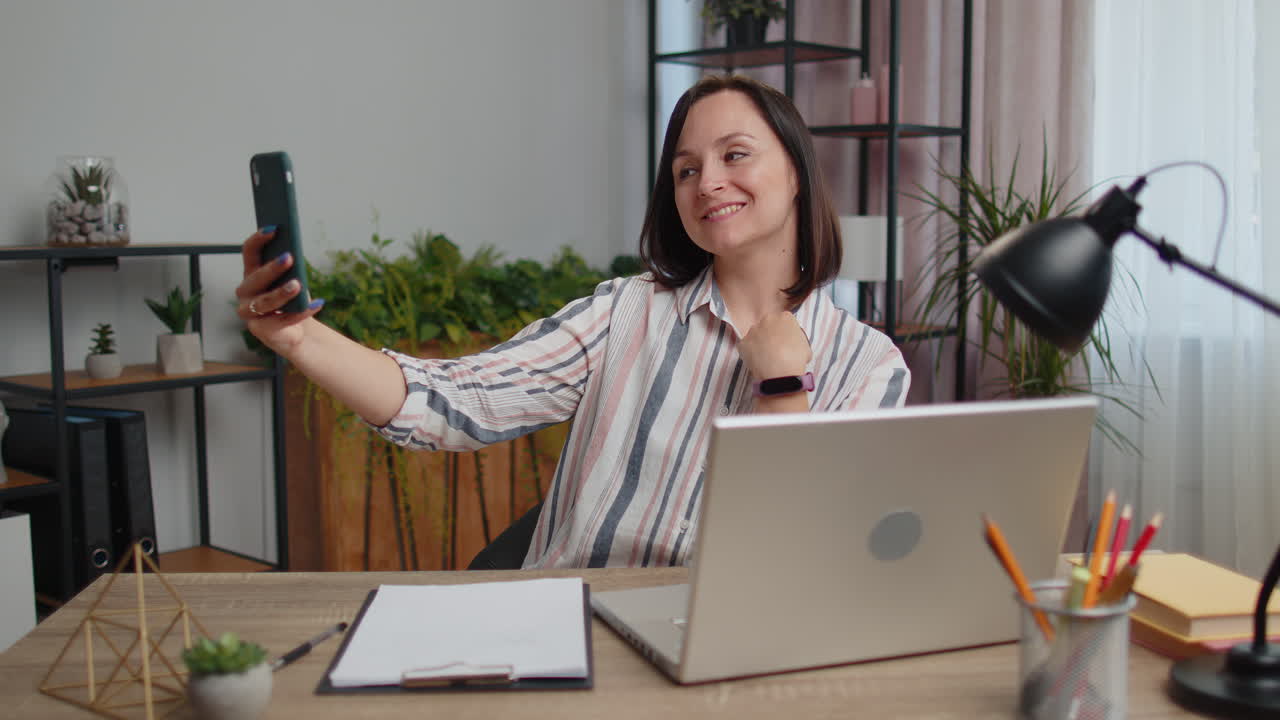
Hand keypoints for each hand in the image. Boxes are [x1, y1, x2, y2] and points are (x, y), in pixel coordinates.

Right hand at [235, 228, 323, 356]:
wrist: (297, 332)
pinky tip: (317, 303)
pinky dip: (302, 312)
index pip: (249, 252)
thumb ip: (290, 268)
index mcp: (251, 273)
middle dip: (272, 268)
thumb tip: (293, 254)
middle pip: (256, 277)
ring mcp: (249, 312)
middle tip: (288, 257)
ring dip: (282, 292)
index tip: (275, 228)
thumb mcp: (292, 280)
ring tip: (298, 285)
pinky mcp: (260, 330)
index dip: (259, 239)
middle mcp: (245, 292)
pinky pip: (282, 320)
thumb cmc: (293, 300)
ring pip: (266, 301)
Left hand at [738, 311, 811, 379]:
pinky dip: (750, 353)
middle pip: (768, 324)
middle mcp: (767, 319)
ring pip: (756, 335)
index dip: (785, 332)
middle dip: (771, 334)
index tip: (786, 341)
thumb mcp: (805, 346)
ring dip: (759, 342)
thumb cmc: (796, 359)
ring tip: (765, 357)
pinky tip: (757, 361)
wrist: (780, 372)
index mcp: (785, 317)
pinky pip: (746, 346)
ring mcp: (753, 330)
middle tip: (775, 349)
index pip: (785, 320)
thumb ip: (797, 339)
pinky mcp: (743, 342)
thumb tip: (794, 344)